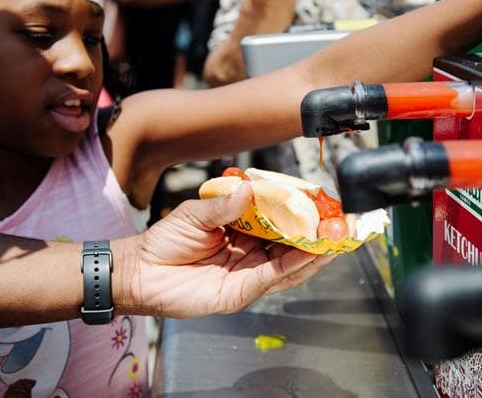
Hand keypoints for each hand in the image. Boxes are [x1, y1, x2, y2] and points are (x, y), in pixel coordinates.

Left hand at [133, 183, 334, 317]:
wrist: (140, 272)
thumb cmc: (166, 241)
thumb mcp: (196, 214)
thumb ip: (225, 206)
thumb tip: (250, 190)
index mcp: (244, 230)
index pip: (279, 221)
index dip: (301, 212)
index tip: (321, 201)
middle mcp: (251, 253)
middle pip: (292, 244)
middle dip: (318, 233)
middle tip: (340, 221)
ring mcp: (248, 274)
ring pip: (289, 263)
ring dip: (314, 251)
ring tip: (337, 237)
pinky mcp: (241, 292)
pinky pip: (272, 278)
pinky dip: (294, 266)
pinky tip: (311, 253)